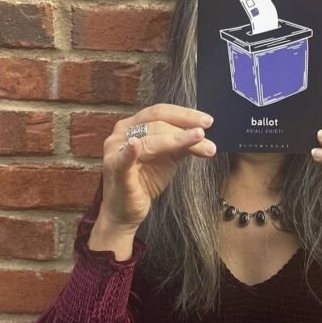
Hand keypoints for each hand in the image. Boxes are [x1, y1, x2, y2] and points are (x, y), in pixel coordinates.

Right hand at [97, 104, 216, 233]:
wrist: (127, 210)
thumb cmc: (145, 180)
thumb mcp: (169, 158)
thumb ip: (183, 145)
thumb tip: (204, 135)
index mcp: (134, 124)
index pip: (161, 112)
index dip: (185, 114)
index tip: (207, 121)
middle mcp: (123, 132)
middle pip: (157, 122)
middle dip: (184, 127)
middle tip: (205, 132)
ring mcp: (116, 149)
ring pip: (149, 139)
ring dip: (177, 139)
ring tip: (199, 140)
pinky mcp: (114, 169)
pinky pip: (123, 159)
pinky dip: (130, 151)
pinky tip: (136, 145)